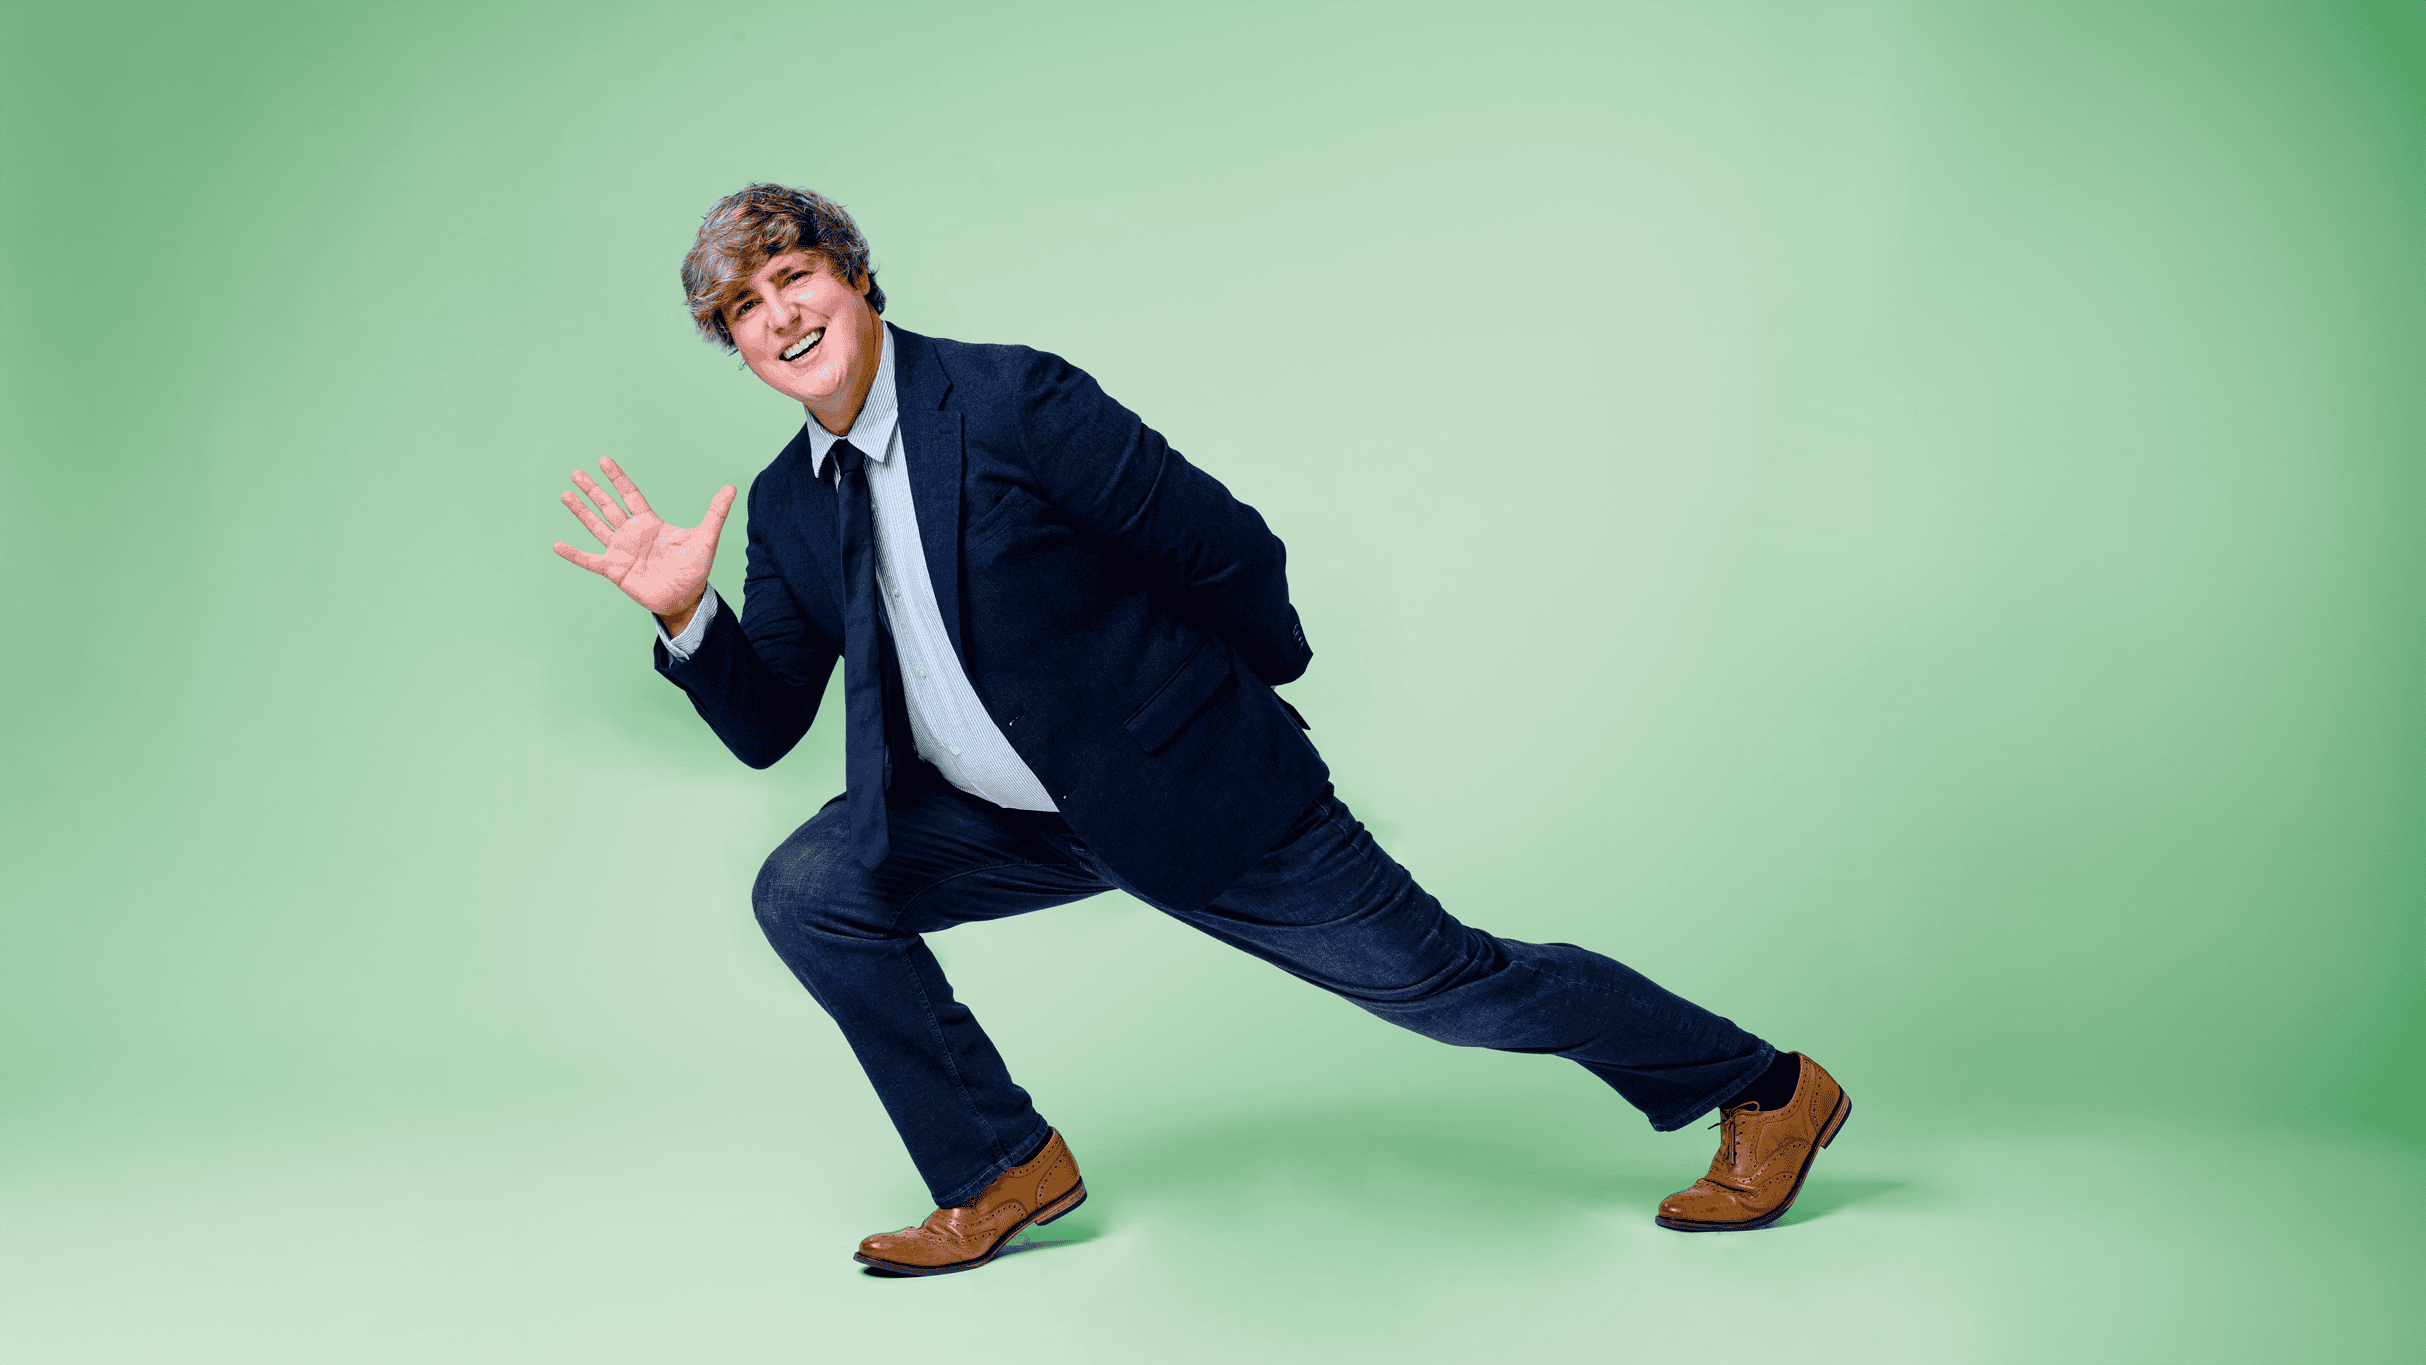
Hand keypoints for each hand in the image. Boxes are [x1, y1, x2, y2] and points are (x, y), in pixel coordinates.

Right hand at [553, 457, 736, 629]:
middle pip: (608, 506)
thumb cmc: (695, 568)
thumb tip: (732, 487)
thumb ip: (715, 512)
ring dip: (580, 512)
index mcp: (650, 523)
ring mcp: (621, 551)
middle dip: (593, 490)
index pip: (630, 495)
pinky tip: (557, 545)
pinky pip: (589, 560)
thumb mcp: (705, 538)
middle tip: (576, 473)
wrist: (685, 598)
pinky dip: (574, 554)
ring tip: (565, 494)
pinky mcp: (614, 571)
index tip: (604, 461)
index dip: (618, 478)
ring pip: (596, 526)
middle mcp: (632, 534)